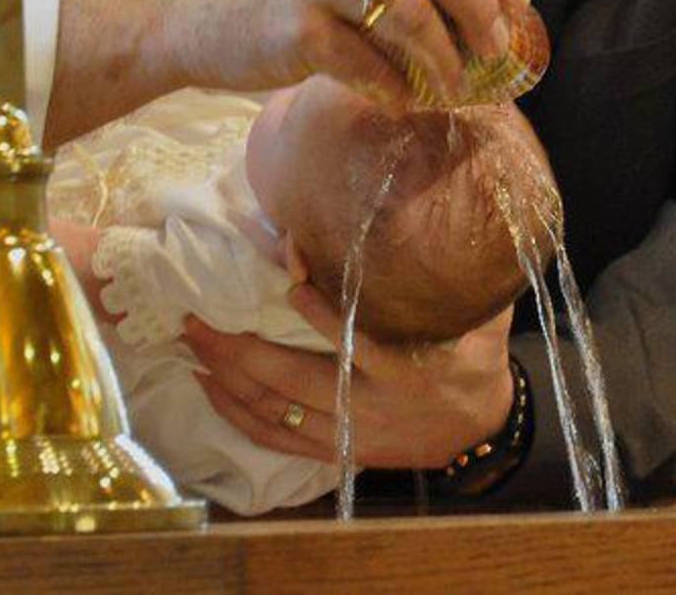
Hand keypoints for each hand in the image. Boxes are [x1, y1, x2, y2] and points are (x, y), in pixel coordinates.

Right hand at [45, 0, 531, 145]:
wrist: (176, 13)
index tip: (519, 5)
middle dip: (483, 9)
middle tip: (501, 51)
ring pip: (411, 17)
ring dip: (447, 62)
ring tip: (458, 91)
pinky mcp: (296, 32)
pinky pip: (370, 66)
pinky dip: (398, 90)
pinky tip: (405, 102)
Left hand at [183, 283, 513, 468]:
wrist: (482, 425)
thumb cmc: (468, 350)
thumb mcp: (465, 310)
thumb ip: (428, 277)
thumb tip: (388, 223)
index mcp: (407, 366)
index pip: (357, 337)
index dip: (318, 311)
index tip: (287, 280)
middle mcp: (373, 404)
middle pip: (293, 380)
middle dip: (238, 349)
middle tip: (197, 318)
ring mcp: (352, 434)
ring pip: (277, 412)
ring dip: (228, 379)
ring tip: (193, 346)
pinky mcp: (340, 452)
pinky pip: (279, 440)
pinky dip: (239, 415)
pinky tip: (209, 388)